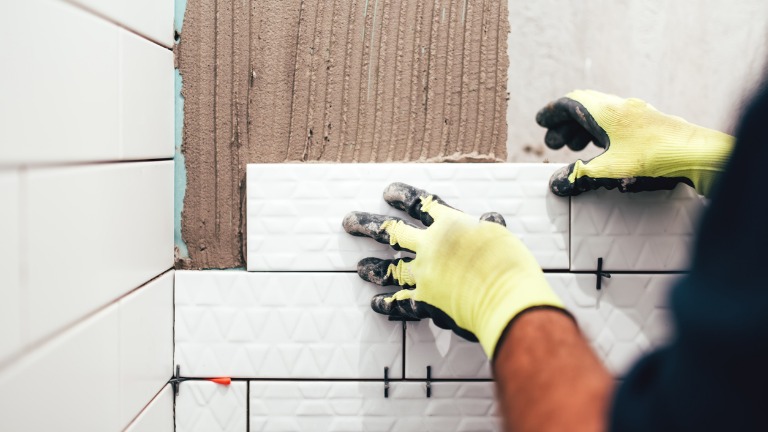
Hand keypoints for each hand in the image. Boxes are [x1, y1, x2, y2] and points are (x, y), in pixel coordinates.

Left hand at [342, 183, 565, 358]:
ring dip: (373, 267)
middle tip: (350, 222)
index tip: (387, 192)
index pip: (421, 204)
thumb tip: (489, 217)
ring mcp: (424, 274)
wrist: (505, 298)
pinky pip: (400, 302)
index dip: (403, 196)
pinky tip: (375, 303)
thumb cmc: (509, 265)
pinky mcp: (425, 301)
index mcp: (450, 224)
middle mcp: (431, 246)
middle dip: (368, 226)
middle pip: (392, 233)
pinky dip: (387, 304)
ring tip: (359, 267)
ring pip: (390, 268)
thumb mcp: (501, 237)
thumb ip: (488, 227)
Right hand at [536, 89, 733, 196]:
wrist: (698, 153)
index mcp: (607, 111)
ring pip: (601, 115)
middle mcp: (621, 107)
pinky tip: (601, 148)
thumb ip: (582, 175)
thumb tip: (557, 183)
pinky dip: (600, 131)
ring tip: (573, 147)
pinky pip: (615, 122)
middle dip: (566, 124)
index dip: (553, 113)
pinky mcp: (649, 124)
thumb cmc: (654, 157)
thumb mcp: (611, 170)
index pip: (571, 103)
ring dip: (583, 128)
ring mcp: (637, 114)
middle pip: (585, 108)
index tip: (541, 122)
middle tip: (553, 143)